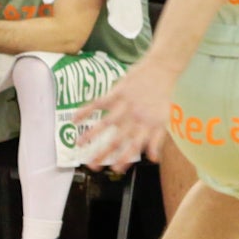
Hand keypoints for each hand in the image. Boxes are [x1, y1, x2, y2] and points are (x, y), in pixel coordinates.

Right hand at [77, 56, 179, 171]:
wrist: (161, 69)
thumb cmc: (162, 96)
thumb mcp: (164, 120)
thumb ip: (157, 140)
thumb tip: (153, 159)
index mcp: (147, 126)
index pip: (135, 147)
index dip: (125, 159)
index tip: (115, 169)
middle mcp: (135, 117)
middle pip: (117, 139)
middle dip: (103, 153)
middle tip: (92, 165)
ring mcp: (125, 105)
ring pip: (105, 123)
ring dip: (91, 135)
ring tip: (79, 145)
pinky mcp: (117, 92)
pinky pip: (98, 103)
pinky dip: (85, 111)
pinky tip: (74, 119)